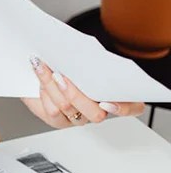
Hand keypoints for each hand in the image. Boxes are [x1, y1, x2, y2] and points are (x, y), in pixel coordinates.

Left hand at [22, 56, 144, 127]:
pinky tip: (40, 77)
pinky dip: (45, 91)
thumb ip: (90, 58)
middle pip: (96, 114)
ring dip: (53, 86)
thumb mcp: (81, 56)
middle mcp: (97, 110)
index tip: (106, 102)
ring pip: (69, 108)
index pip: (133, 107)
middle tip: (60, 76)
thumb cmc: (65, 61)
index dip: (124, 108)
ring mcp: (79, 117)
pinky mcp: (59, 121)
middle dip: (75, 94)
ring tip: (43, 67)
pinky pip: (53, 112)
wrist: (40, 69)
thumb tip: (87, 51)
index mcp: (112, 94)